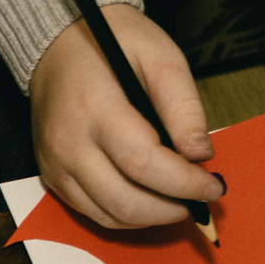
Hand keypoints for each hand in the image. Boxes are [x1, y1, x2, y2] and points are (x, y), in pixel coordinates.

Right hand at [29, 4, 222, 229]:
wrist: (57, 48)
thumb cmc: (113, 45)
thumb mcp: (160, 56)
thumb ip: (182, 105)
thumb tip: (200, 155)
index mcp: (96, 110)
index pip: (144, 164)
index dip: (184, 183)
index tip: (213, 187)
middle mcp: (70, 145)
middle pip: (124, 200)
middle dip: (169, 209)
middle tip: (198, 201)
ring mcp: (56, 166)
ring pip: (107, 215)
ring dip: (149, 219)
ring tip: (178, 203)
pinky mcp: (52, 177)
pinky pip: (90, 212)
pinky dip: (124, 215)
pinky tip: (149, 201)